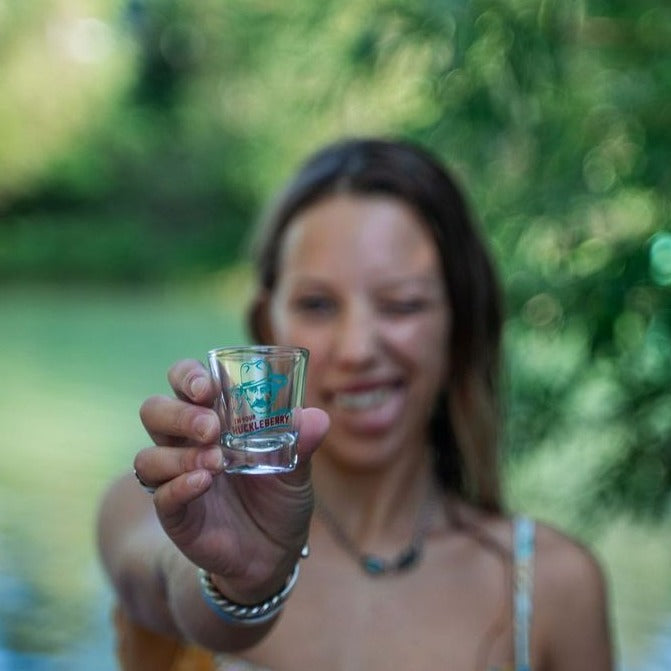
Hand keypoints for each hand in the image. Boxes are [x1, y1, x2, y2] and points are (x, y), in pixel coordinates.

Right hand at [135, 358, 329, 602]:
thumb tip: (316, 417)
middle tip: (211, 427)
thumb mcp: (296, 468)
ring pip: (149, 456)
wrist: (275, 554)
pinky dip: (179, 486)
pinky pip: (160, 496)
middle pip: (154, 411)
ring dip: (180, 454)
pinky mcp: (176, 515)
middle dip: (179, 414)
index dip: (187, 376)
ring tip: (218, 462)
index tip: (208, 387)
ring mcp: (176, 478)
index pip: (184, 382)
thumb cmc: (280, 497)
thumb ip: (302, 442)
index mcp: (213, 418)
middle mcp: (187, 443)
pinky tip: (204, 482)